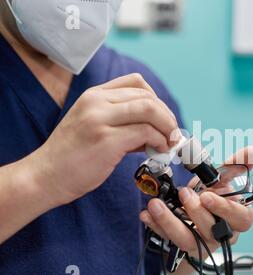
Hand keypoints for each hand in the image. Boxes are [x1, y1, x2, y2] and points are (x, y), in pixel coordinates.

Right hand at [30, 73, 180, 205]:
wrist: (43, 177)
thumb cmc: (71, 157)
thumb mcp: (93, 128)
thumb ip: (123, 125)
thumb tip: (157, 132)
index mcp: (94, 95)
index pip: (136, 83)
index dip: (157, 100)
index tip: (163, 119)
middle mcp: (97, 102)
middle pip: (147, 96)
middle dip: (167, 116)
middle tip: (173, 134)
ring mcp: (100, 119)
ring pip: (150, 110)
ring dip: (167, 127)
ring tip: (169, 143)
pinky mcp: (106, 140)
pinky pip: (145, 132)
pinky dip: (159, 140)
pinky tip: (158, 151)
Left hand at [139, 147, 252, 261]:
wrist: (195, 219)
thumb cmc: (213, 199)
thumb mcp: (223, 182)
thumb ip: (235, 167)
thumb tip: (252, 151)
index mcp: (237, 218)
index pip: (241, 219)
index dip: (225, 209)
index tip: (207, 196)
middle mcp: (221, 234)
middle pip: (213, 230)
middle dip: (196, 212)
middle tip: (183, 193)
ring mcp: (201, 244)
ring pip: (188, 240)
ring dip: (170, 222)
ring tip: (155, 204)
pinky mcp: (181, 248)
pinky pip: (167, 240)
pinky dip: (156, 226)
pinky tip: (146, 214)